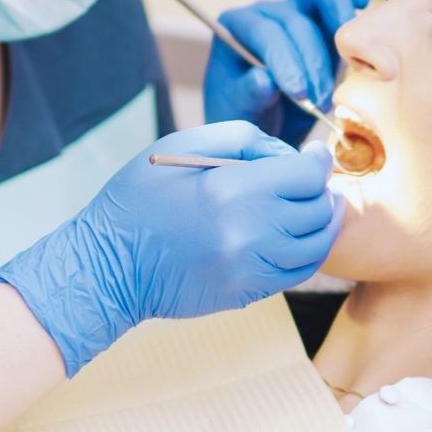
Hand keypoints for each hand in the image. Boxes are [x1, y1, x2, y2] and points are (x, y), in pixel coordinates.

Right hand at [0, 122, 342, 372]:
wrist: (108, 266)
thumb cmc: (139, 198)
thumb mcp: (180, 146)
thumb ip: (242, 137)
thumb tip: (290, 153)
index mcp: (230, 189)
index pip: (305, 175)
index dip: (318, 161)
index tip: (317, 155)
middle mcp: (247, 232)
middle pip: (315, 209)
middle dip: (322, 190)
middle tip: (318, 180)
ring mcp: (248, 269)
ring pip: (314, 246)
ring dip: (324, 223)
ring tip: (323, 207)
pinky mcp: (246, 294)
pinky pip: (297, 273)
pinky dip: (309, 252)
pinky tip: (303, 236)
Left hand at [204, 0, 372, 141]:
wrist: (268, 120)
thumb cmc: (247, 114)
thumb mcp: (241, 112)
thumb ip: (249, 94)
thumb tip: (265, 80)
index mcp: (236, 26)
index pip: (266, 35)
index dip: (286, 62)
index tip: (300, 94)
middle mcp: (267, 12)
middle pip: (296, 20)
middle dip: (313, 62)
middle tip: (320, 100)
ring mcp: (297, 8)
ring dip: (338, 20)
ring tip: (351, 56)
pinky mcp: (325, 16)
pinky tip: (362, 1)